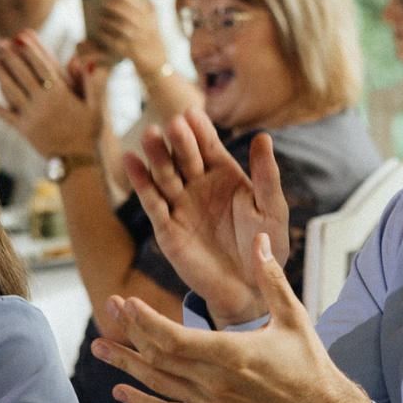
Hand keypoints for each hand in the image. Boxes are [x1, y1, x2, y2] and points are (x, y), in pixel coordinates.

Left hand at [0, 32, 104, 158]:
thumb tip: (86, 59)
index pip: (42, 68)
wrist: (77, 161)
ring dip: (0, 76)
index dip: (31, 51)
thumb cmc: (88, 132)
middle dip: (11, 58)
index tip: (21, 37)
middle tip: (0, 42)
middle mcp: (43, 104)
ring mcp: (31, 117)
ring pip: (11, 92)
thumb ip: (91, 82)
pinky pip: (6, 116)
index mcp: (60, 95)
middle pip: (23, 76)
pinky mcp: (23, 130)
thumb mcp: (96, 107)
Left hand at [89, 0, 168, 75]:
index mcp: (152, 21)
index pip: (136, 4)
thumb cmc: (153, 46)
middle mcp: (146, 30)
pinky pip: (114, 41)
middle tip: (103, 4)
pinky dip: (105, 35)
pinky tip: (99, 32)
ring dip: (107, 21)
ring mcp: (138, 41)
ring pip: (120, 27)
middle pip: (127, 13)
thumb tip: (131, 0)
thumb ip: (150, 13)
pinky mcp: (130, 52)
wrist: (158, 68)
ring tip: (100, 18)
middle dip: (113, 7)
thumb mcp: (156, 28)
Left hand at [91, 233, 371, 402]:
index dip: (145, 321)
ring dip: (126, 365)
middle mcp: (217, 383)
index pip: (174, 338)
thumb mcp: (293, 316)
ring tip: (99, 348)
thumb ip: (270, 278)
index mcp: (233, 354)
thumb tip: (260, 239)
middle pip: (159, 357)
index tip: (126, 303)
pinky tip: (121, 390)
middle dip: (130, 332)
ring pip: (159, 384)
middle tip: (108, 309)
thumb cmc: (309, 362)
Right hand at [122, 112, 288, 322]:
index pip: (209, 146)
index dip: (200, 131)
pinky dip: (141, 183)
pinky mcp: (167, 228)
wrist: (250, 289)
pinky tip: (131, 161)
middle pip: (184, 157)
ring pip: (165, 175)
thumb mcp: (271, 209)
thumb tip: (263, 136)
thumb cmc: (264, 246)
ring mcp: (181, 205)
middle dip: (178, 141)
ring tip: (150, 135)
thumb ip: (266, 176)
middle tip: (174, 124)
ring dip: (156, 156)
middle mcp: (198, 185)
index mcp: (224, 175)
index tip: (192, 114)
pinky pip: (152, 202)